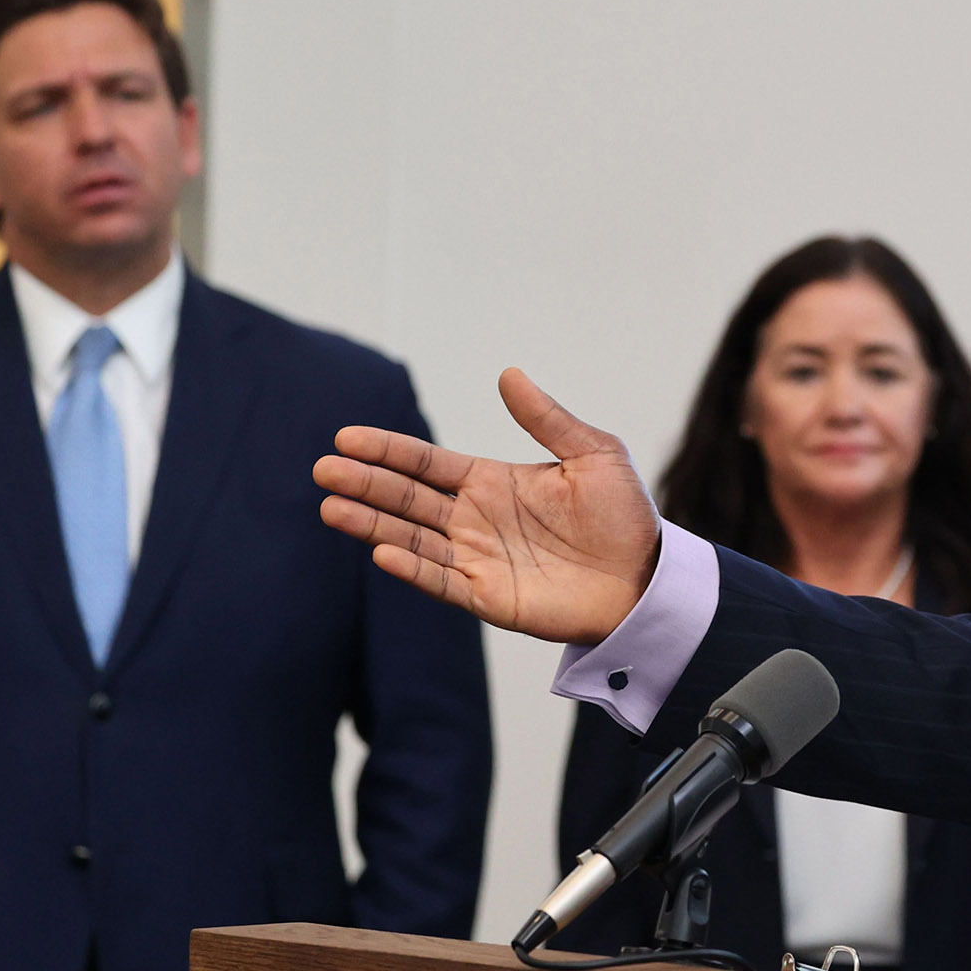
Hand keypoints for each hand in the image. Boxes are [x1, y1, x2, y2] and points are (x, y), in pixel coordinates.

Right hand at [314, 368, 661, 644]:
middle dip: (366, 483)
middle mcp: (475, 519)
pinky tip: (381, 552)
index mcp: (493, 481)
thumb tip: (508, 374)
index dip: (388, 451)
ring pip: (411, 538)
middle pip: (407, 498)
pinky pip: (440, 580)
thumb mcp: (594, 454)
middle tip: (323, 469)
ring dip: (371, 524)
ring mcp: (477, 558)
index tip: (347, 437)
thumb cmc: (624, 517)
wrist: (647, 578)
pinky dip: (411, 568)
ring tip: (331, 507)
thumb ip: (548, 419)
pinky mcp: (488, 596)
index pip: (427, 463)